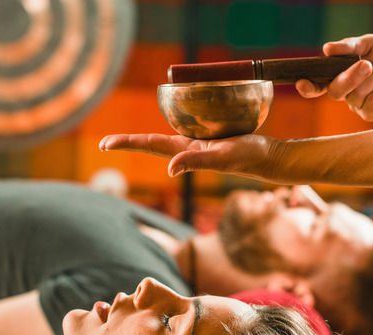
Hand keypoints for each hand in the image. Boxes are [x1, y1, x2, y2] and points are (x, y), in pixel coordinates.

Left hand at [100, 133, 293, 181]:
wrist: (269, 158)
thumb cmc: (248, 157)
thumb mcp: (222, 157)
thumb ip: (196, 162)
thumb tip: (168, 169)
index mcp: (185, 152)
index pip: (149, 145)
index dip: (126, 144)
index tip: (104, 145)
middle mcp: (187, 150)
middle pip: (150, 145)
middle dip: (128, 144)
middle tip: (104, 144)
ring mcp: (197, 145)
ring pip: (164, 140)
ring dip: (143, 142)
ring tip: (123, 142)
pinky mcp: (209, 139)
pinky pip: (183, 132)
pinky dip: (169, 130)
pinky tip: (168, 127)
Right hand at [296, 34, 372, 121]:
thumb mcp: (371, 43)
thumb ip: (349, 46)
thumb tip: (326, 49)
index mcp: (342, 74)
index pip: (319, 84)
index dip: (309, 87)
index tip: (302, 83)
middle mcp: (348, 92)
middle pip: (335, 91)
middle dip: (350, 77)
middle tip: (368, 64)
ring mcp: (360, 105)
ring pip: (355, 97)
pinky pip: (369, 106)